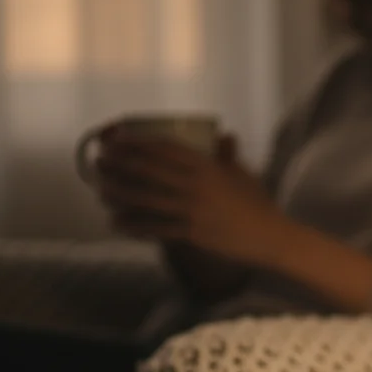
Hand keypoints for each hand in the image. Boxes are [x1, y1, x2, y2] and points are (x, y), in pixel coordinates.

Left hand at [96, 129, 289, 267]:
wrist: (271, 236)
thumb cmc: (259, 204)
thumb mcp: (243, 175)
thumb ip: (228, 155)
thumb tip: (224, 135)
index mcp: (208, 167)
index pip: (165, 149)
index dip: (137, 142)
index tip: (117, 138)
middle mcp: (196, 186)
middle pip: (149, 171)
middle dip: (120, 163)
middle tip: (99, 160)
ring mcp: (192, 210)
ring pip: (146, 198)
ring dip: (119, 193)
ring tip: (99, 189)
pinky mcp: (192, 233)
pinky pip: (156, 227)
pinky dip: (133, 224)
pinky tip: (116, 221)